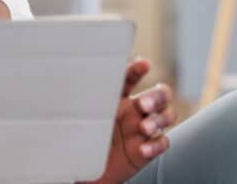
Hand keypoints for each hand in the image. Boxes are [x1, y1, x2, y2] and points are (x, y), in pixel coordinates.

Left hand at [87, 59, 175, 183]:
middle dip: (157, 96)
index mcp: (117, 97)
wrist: (87, 172)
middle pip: (160, 94)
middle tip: (144, 104)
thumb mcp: (82, 117)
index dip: (138, 70)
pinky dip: (156, 144)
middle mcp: (134, 110)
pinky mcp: (148, 148)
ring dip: (159, 119)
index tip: (144, 64)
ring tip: (144, 128)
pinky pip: (162, 142)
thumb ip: (83, 102)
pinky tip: (144, 148)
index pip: (131, 78)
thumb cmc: (83, 140)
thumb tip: (70, 84)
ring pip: (167, 115)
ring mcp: (143, 128)